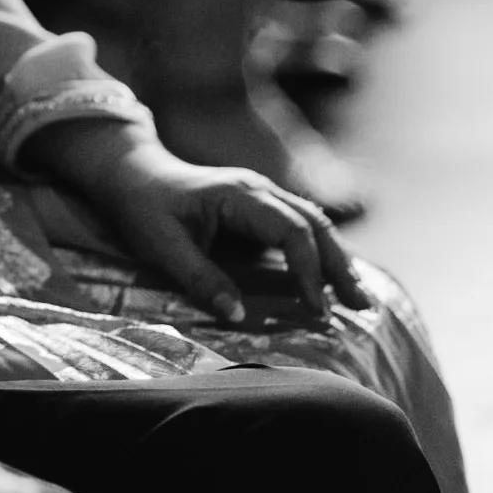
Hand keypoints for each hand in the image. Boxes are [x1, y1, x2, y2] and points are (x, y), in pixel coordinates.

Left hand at [57, 127, 368, 325]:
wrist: (132, 175)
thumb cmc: (143, 209)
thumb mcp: (162, 247)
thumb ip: (199, 279)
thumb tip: (238, 316)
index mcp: (240, 195)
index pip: (292, 231)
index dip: (308, 270)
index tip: (315, 308)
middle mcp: (259, 190)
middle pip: (315, 224)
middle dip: (340, 266)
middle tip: (361, 306)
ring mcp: (263, 196)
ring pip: (314, 223)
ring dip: (337, 259)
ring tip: (358, 299)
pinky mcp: (260, 209)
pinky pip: (300, 228)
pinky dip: (320, 253)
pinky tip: (332, 281)